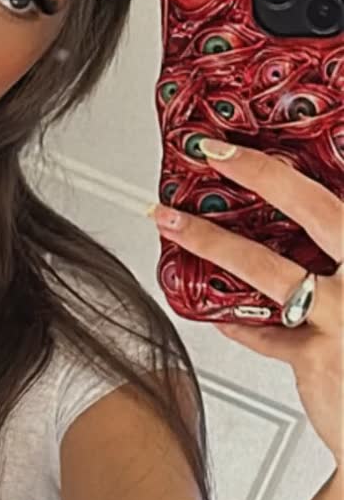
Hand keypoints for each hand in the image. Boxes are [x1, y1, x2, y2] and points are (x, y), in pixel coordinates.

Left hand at [150, 143, 343, 462]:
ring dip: (213, 242)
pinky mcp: (317, 358)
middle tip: (215, 152)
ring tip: (173, 224)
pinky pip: (264, 333)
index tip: (266, 141)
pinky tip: (220, 315)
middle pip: (316, 209)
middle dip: (261, 172)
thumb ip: (343, 265)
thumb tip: (311, 248)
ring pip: (268, 269)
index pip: (340, 201)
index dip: (295, 168)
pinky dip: (239, 324)